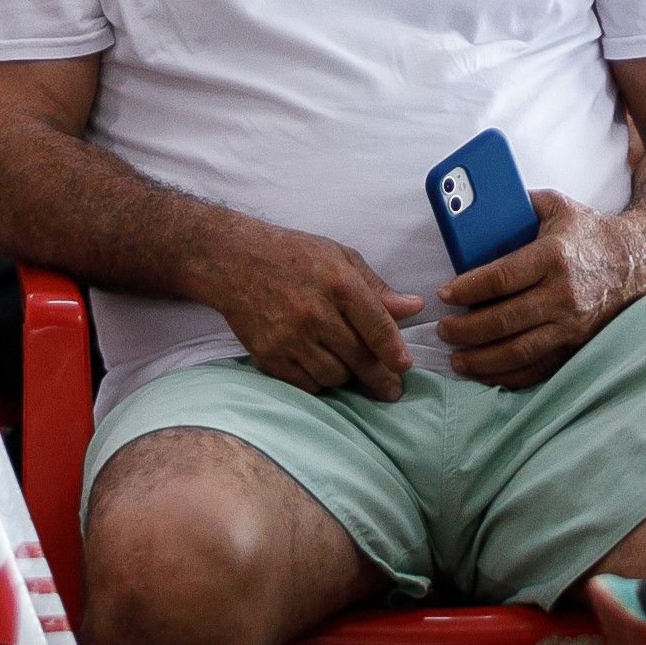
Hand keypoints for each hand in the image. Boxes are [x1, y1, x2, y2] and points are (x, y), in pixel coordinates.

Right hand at [192, 219, 421, 400]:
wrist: (232, 260)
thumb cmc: (292, 254)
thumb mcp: (339, 257)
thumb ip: (376, 287)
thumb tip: (413, 308)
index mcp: (337, 282)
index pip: (376, 326)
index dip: (394, 352)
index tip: (404, 367)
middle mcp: (314, 312)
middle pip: (358, 359)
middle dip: (380, 378)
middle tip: (391, 389)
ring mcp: (289, 337)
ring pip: (334, 376)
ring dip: (347, 376)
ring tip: (348, 367)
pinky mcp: (268, 355)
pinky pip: (306, 384)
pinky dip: (318, 381)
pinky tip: (321, 367)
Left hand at [433, 189, 645, 389]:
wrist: (637, 263)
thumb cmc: (590, 233)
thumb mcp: (556, 207)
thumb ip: (518, 204)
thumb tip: (476, 207)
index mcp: (553, 257)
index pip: (501, 278)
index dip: (468, 289)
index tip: (445, 294)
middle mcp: (563, 294)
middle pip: (505, 320)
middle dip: (467, 329)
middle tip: (444, 329)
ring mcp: (571, 325)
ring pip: (519, 351)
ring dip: (483, 360)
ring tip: (457, 359)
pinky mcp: (577, 345)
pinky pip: (539, 368)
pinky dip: (510, 375)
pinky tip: (488, 373)